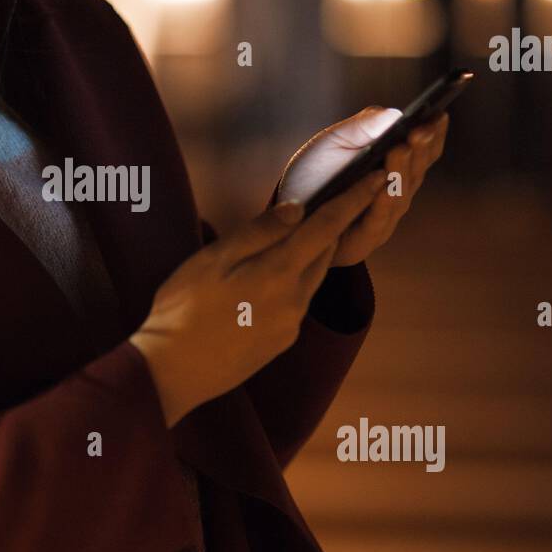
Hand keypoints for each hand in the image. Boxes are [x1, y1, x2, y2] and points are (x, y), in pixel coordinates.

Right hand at [129, 170, 386, 427]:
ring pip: (312, 278)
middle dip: (336, 225)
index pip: (328, 226)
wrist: (173, 372)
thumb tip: (298, 208)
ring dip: (314, 253)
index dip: (354, 199)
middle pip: (325, 252)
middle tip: (342, 197)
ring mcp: (291, 325)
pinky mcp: (281, 343)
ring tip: (305, 233)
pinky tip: (272, 278)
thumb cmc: (183, 309)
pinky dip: (295, 281)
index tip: (378, 179)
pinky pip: (298, 303)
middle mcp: (295, 300)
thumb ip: (259, 232)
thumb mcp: (213, 259)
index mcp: (279, 272)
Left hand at [274, 106, 448, 266]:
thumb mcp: (332, 142)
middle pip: (417, 168)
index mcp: (395, 164)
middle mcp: (397, 190)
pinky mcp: (367, 239)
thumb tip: (393, 113)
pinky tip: (384, 187)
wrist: (288, 217)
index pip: (423, 147)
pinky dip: (382, 203)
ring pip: (401, 193)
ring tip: (401, 149)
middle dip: (420, 148)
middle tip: (420, 129)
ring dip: (402, 171)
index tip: (438, 113)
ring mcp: (385, 216)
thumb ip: (361, 127)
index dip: (433, 132)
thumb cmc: (314, 175)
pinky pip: (378, 220)